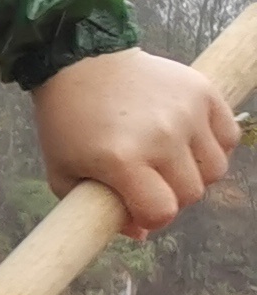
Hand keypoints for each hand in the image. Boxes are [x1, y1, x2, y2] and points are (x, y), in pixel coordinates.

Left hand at [34, 47, 238, 235]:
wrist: (81, 61)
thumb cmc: (68, 121)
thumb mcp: (64, 171)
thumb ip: (96, 210)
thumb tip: (142, 233)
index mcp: (122, 159)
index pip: (161, 212)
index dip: (152, 218)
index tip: (139, 208)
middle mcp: (160, 136)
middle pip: (191, 194)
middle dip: (171, 197)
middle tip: (150, 182)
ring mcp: (186, 113)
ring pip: (215, 170)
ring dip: (195, 174)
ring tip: (168, 161)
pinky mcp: (203, 92)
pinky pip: (229, 136)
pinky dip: (215, 146)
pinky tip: (187, 141)